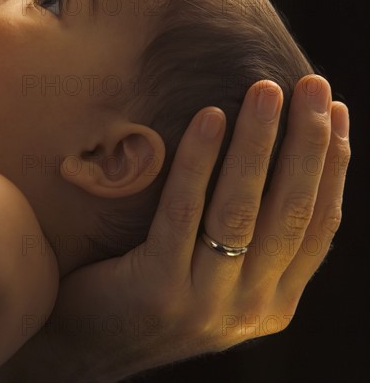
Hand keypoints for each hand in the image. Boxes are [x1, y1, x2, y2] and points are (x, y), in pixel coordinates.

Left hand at [0, 75, 349, 381]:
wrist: (88, 341)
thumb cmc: (148, 288)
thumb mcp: (212, 270)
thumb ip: (245, 237)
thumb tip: (270, 160)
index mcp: (273, 299)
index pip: (319, 223)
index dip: (333, 163)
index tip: (338, 110)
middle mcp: (251, 306)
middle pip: (292, 211)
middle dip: (308, 141)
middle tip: (312, 85)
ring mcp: (207, 304)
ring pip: (243, 210)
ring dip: (259, 143)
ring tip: (265, 89)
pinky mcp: (160, 291)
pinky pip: (185, 212)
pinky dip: (200, 161)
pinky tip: (209, 118)